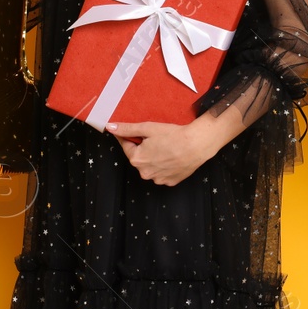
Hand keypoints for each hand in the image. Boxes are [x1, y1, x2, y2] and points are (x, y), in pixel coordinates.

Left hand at [106, 115, 236, 186]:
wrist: (197, 145)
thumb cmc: (173, 135)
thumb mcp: (147, 128)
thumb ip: (127, 129)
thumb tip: (110, 127)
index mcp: (137, 159)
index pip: (126, 146)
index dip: (128, 137)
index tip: (132, 132)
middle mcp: (145, 172)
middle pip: (139, 157)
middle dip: (143, 148)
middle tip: (155, 138)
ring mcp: (158, 179)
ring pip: (151, 166)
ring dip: (154, 158)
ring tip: (166, 147)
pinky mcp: (170, 182)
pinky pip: (162, 173)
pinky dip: (165, 166)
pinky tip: (172, 156)